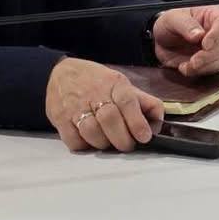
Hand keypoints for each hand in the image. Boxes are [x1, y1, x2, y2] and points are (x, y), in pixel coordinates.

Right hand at [45, 58, 162, 152]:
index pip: (127, 101)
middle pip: (110, 119)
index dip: (137, 121)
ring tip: (109, 143)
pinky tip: (90, 142)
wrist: (60, 73)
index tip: (145, 137)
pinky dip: (84, 146)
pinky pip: (73, 140)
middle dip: (122, 138)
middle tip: (128, 146)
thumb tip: (158, 120)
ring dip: (103, 143)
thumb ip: (141, 101)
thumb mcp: (120, 83)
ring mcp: (75, 106)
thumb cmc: (97, 81)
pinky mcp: (60, 119)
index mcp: (114, 83)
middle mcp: (95, 93)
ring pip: (91, 131)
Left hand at [152, 6, 218, 76]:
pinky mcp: (211, 61)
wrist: (162, 41)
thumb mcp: (172, 19)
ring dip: (205, 66)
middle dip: (209, 55)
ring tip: (188, 66)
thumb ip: (186, 25)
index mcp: (213, 14)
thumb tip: (199, 34)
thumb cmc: (170, 24)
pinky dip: (200, 71)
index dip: (217, 34)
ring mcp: (217, 47)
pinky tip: (187, 68)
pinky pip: (213, 69)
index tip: (206, 45)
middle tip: (194, 61)